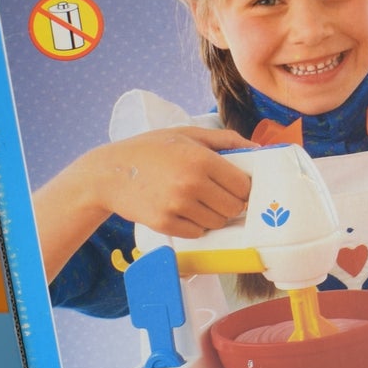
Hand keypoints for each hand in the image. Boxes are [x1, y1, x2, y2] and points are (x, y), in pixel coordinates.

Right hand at [79, 127, 254, 236]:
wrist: (108, 173)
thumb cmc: (151, 149)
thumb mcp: (187, 133)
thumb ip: (226, 139)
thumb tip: (258, 148)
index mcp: (201, 159)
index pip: (243, 185)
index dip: (244, 187)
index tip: (236, 186)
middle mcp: (191, 184)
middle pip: (234, 207)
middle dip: (232, 203)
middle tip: (219, 195)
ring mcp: (177, 206)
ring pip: (218, 223)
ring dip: (215, 216)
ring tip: (200, 202)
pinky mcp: (164, 224)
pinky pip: (198, 233)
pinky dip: (197, 226)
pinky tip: (185, 211)